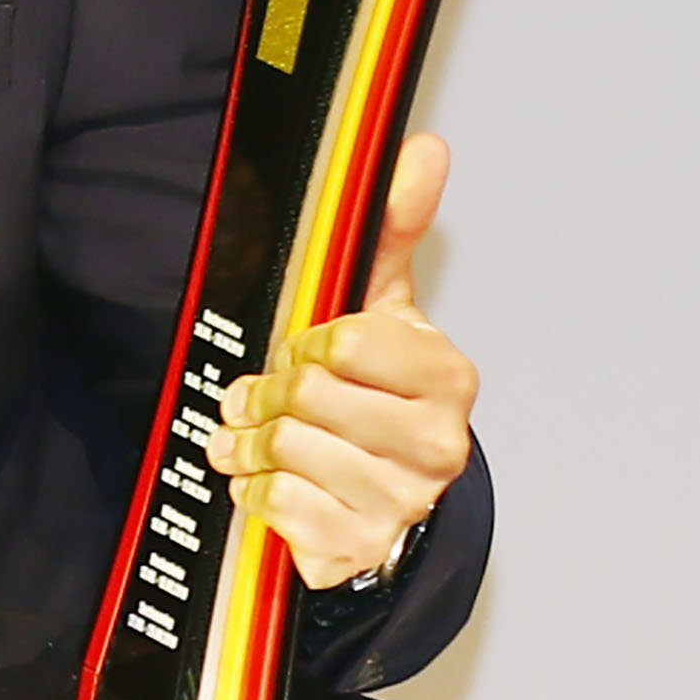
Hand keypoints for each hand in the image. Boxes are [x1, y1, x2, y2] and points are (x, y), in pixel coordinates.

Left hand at [207, 130, 479, 589]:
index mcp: (445, 376)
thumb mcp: (382, 308)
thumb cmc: (375, 398)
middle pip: (306, 397)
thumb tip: (422, 149)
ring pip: (287, 450)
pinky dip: (255, 491)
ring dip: (253, 443)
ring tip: (264, 440)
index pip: (345, 343)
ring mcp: (403, 504)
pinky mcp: (361, 551)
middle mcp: (436, 445)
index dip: (305, 342)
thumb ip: (391, 227)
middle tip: (266, 398)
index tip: (307, 348)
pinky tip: (270, 482)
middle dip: (267, 393)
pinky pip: (276, 508)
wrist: (383, 500)